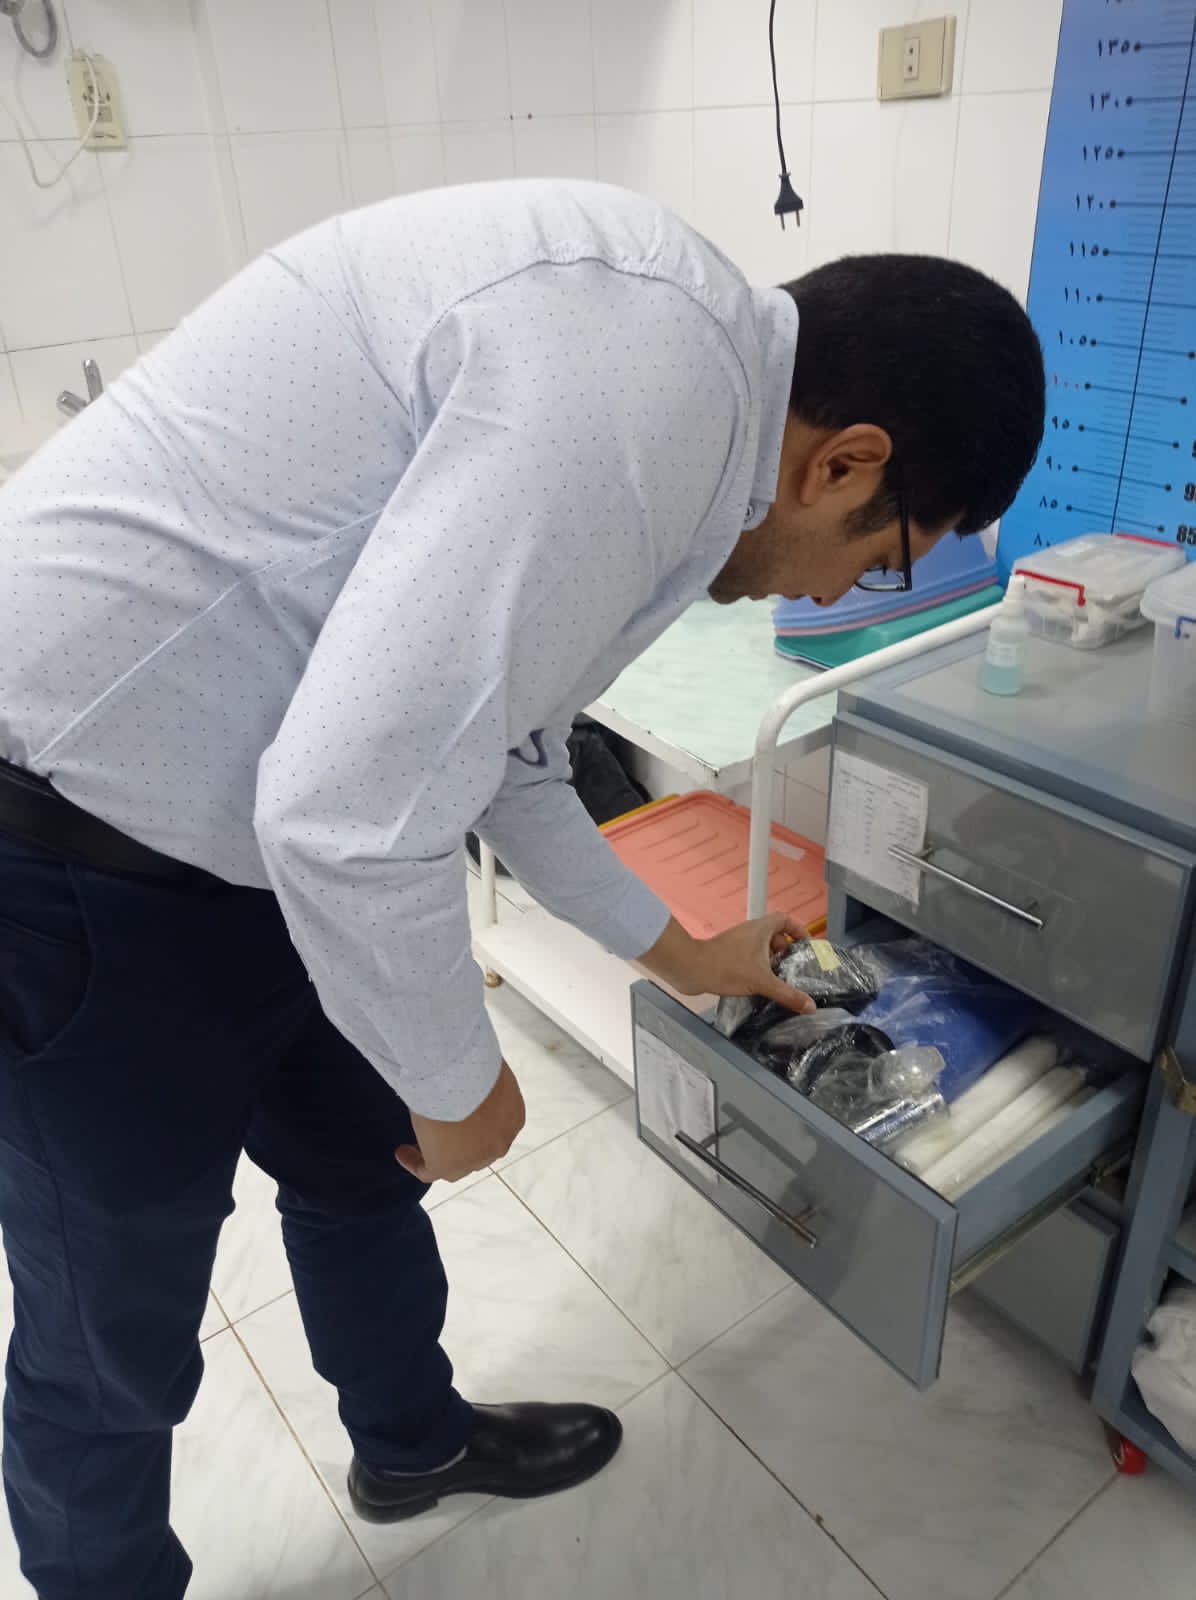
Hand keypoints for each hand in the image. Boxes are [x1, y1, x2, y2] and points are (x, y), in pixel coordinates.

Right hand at [395, 1060, 525, 1183]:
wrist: (462, 1079)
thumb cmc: (476, 1066)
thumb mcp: (486, 1068)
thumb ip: (482, 1076)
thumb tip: (467, 1068)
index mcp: (513, 1117)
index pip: (495, 1126)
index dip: (480, 1122)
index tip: (462, 1113)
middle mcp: (498, 1142)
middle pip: (478, 1148)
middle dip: (462, 1141)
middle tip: (443, 1128)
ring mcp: (473, 1159)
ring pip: (456, 1163)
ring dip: (439, 1153)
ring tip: (420, 1141)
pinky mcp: (445, 1166)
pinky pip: (427, 1171)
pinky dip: (414, 1163)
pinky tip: (402, 1152)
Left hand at [638, 914, 816, 1014]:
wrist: (691, 969)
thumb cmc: (726, 967)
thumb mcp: (762, 981)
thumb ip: (788, 994)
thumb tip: (810, 1006)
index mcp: (761, 929)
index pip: (785, 919)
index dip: (798, 929)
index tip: (806, 944)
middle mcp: (750, 931)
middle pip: (774, 935)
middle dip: (785, 951)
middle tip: (791, 967)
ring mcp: (737, 942)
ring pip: (761, 947)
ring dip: (770, 960)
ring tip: (777, 978)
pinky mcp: (728, 953)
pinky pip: (749, 957)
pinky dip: (757, 967)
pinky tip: (759, 984)